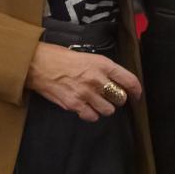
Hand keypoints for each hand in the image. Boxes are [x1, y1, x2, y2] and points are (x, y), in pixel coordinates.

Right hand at [26, 42, 143, 121]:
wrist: (38, 64)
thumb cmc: (59, 57)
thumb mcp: (86, 56)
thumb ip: (101, 69)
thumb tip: (113, 80)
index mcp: (102, 64)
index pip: (128, 80)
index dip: (136, 90)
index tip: (137, 95)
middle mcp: (97, 79)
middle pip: (120, 98)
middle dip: (117, 99)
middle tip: (110, 97)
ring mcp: (86, 93)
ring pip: (108, 110)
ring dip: (105, 108)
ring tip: (97, 102)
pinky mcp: (74, 105)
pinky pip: (92, 116)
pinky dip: (91, 115)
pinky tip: (86, 108)